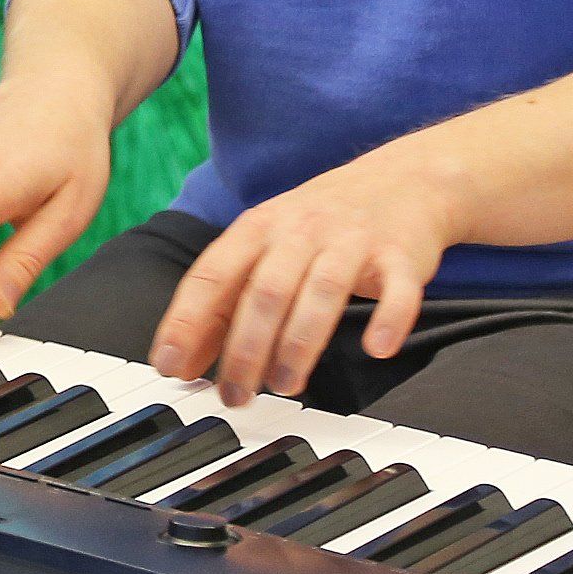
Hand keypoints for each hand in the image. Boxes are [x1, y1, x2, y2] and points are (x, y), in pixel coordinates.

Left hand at [146, 148, 460, 403]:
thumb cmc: (320, 223)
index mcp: (259, 227)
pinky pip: (396, 290)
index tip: (170, 365)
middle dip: (245, 349)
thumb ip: (224, 300)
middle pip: (265, 291)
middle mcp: (301, 230)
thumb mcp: (264, 245)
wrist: (403, 179)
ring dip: (300, 343)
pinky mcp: (400, 256)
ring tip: (285, 384)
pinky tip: (376, 348)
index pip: (213, 274)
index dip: (187, 320)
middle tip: (234, 394)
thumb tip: (182, 361)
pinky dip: (388, 319)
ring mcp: (351, 241)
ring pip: (322, 292)